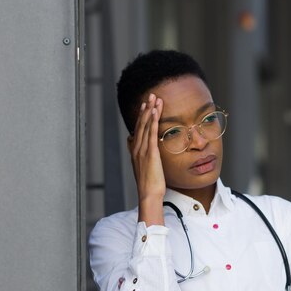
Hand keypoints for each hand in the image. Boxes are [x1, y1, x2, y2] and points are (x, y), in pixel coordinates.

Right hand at [129, 94, 165, 224]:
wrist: (149, 194)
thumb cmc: (150, 184)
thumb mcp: (143, 168)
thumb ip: (141, 155)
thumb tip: (135, 145)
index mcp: (135, 151)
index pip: (138, 129)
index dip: (142, 116)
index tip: (146, 105)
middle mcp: (136, 148)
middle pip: (141, 124)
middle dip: (146, 108)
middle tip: (151, 95)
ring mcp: (142, 150)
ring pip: (145, 125)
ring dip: (150, 110)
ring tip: (154, 98)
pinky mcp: (150, 153)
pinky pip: (151, 133)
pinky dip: (152, 121)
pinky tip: (155, 111)